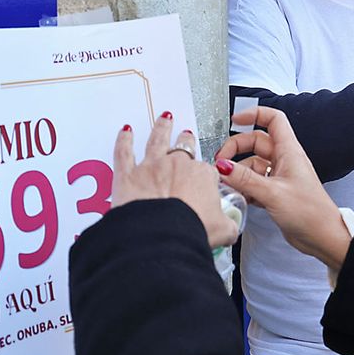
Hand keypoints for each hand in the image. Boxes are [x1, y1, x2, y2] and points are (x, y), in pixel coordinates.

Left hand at [111, 115, 238, 247]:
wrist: (161, 236)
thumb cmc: (190, 229)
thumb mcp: (222, 230)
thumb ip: (228, 224)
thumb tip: (230, 227)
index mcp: (202, 175)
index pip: (208, 171)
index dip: (206, 177)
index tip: (206, 184)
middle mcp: (177, 165)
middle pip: (184, 148)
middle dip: (186, 141)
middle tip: (187, 136)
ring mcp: (152, 167)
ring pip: (157, 140)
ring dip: (161, 128)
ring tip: (164, 119)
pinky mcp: (128, 174)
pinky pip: (124, 152)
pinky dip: (123, 140)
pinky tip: (124, 131)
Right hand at [213, 107, 351, 269]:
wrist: (323, 237)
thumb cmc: (310, 213)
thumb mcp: (273, 193)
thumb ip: (245, 179)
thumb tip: (223, 166)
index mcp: (289, 151)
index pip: (273, 120)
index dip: (254, 114)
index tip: (235, 119)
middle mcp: (284, 160)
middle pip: (256, 142)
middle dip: (236, 148)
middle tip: (221, 163)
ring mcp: (280, 176)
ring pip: (252, 164)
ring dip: (238, 172)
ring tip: (227, 183)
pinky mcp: (276, 192)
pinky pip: (254, 182)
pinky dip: (244, 187)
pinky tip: (238, 196)